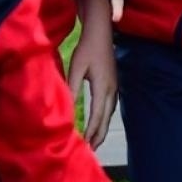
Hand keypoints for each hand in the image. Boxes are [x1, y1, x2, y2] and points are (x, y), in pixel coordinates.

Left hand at [67, 0, 117, 147]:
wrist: (101, 31)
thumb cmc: (87, 48)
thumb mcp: (76, 68)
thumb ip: (72, 89)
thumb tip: (67, 109)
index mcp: (103, 88)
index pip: (97, 116)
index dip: (91, 133)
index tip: (85, 146)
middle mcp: (111, 90)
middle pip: (106, 118)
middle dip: (99, 135)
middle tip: (92, 150)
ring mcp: (114, 86)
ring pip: (110, 113)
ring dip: (102, 128)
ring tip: (95, 141)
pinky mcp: (113, 82)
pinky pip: (110, 106)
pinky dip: (104, 117)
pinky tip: (100, 121)